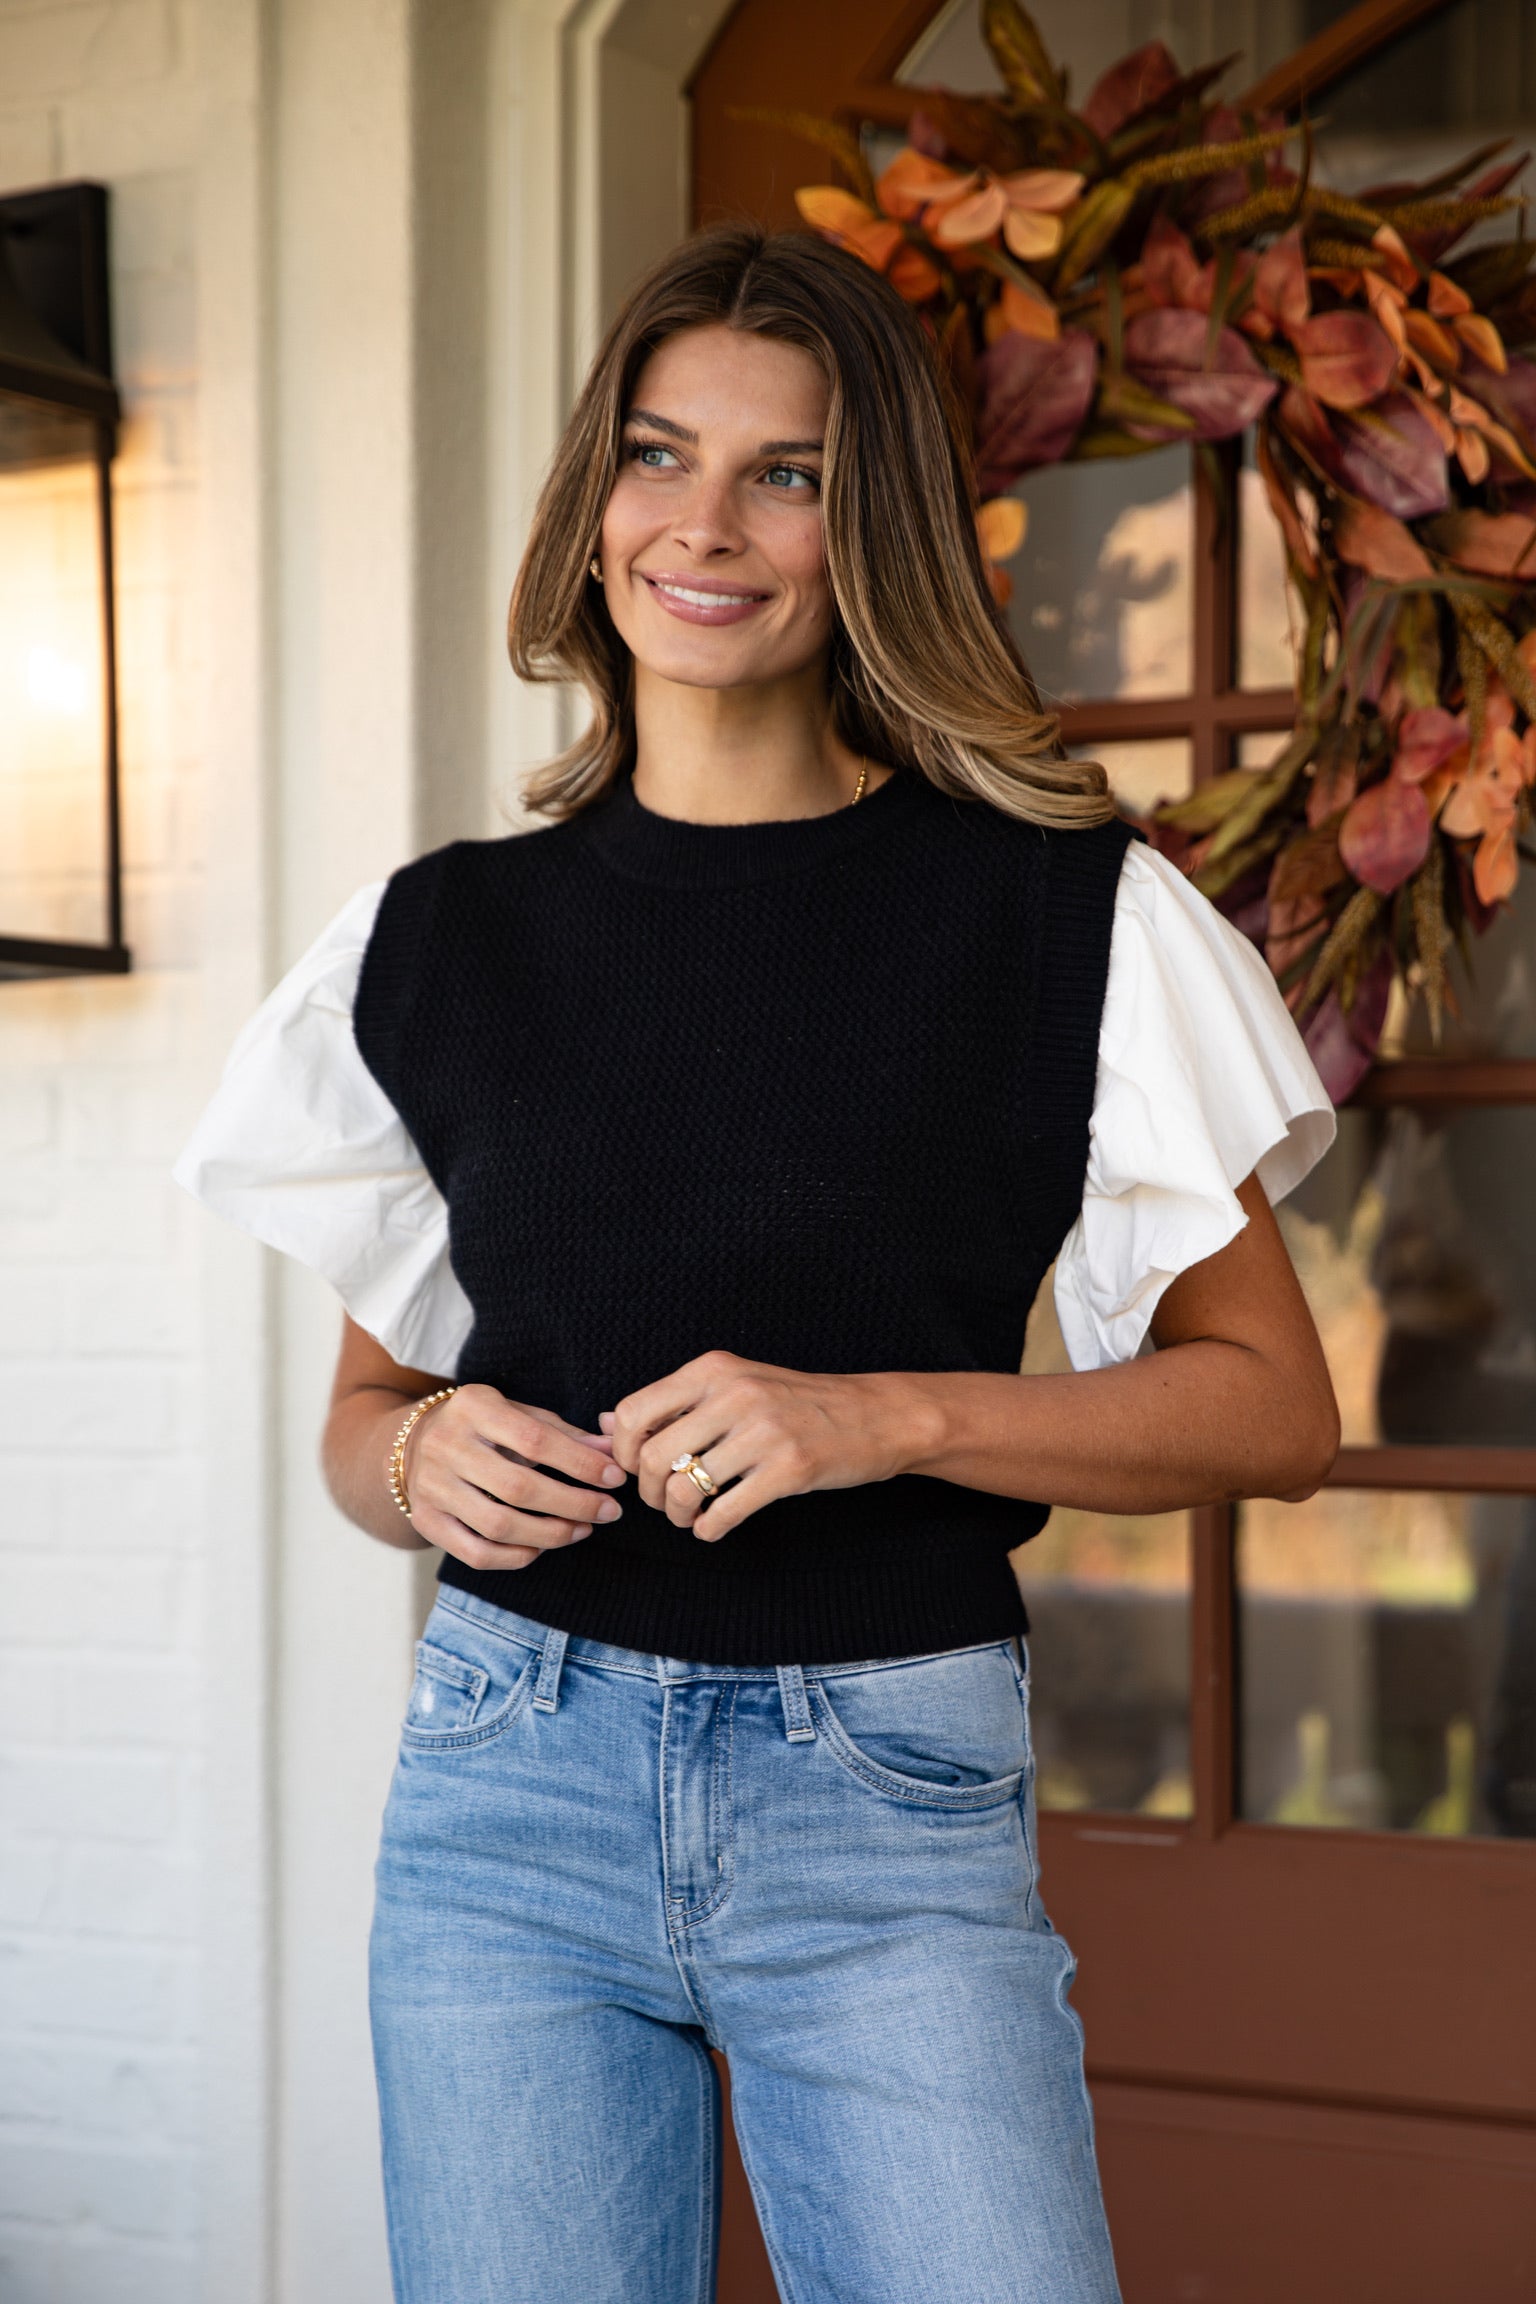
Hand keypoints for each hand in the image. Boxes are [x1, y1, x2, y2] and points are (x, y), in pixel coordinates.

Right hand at [404, 1384, 626, 1571]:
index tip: (614, 1478)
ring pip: (498, 1525)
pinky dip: (516, 1556)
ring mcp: (431, 1486)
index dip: (580, 1463)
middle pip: (518, 1487)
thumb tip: (612, 1452)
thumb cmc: (482, 1427)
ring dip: (550, 1534)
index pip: (535, 1439)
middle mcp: (446, 1445)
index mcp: (473, 1407)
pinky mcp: (426, 1521)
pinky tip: (542, 1547)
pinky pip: (476, 1553)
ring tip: (582, 1530)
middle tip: (608, 1511)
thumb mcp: (518, 1414)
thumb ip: (565, 1433)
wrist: (411, 1443)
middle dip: (573, 1504)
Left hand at [606, 1351, 909, 1542]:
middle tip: (664, 1503)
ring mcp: (763, 1431)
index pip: (634, 1412)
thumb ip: (674, 1403)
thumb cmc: (798, 1402)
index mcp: (713, 1369)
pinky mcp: (789, 1468)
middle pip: (654, 1457)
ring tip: (690, 1517)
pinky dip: (708, 1529)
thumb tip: (606, 1424)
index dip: (624, 1452)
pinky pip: (724, 1511)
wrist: (874, 1415)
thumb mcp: (735, 1385)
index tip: (639, 1470)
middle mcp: (734, 1394)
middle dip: (650, 1493)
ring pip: (685, 1488)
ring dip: (678, 1515)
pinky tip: (713, 1528)